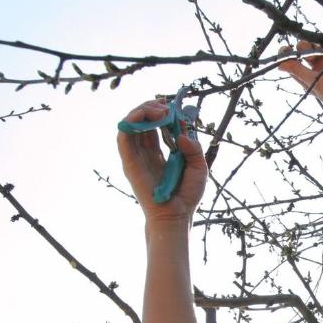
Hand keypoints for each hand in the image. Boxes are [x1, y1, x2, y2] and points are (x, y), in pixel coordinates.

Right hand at [116, 100, 207, 225]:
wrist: (176, 216)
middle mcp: (145, 152)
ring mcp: (136, 156)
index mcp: (160, 153)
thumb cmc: (187, 195)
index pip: (155, 125)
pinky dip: (130, 122)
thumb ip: (194, 149)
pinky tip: (144, 116)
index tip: (173, 106)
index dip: (162, 112)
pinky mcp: (129, 162)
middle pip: (141, 121)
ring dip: (142, 111)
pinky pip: (123, 137)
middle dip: (151, 107)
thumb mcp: (199, 168)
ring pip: (130, 125)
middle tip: (166, 106)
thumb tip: (182, 134)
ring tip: (159, 110)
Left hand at [277, 35, 322, 115]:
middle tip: (305, 49)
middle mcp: (318, 67)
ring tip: (316, 47)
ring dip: (313, 42)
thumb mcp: (312, 82)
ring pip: (317, 44)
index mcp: (308, 77)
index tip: (285, 49)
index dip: (287, 55)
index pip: (293, 63)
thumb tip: (278, 65)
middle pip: (304, 50)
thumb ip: (296, 70)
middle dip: (301, 47)